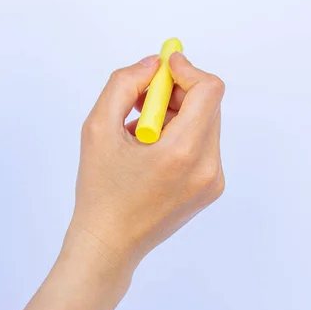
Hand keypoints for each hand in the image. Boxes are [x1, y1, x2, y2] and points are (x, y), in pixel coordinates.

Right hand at [66, 52, 225, 269]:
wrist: (109, 245)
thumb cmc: (99, 190)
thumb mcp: (97, 128)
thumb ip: (123, 84)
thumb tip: (152, 64)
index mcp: (182, 152)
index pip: (209, 90)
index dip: (186, 70)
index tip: (162, 68)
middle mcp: (207, 167)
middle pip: (208, 105)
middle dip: (176, 93)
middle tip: (142, 100)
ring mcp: (213, 181)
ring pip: (205, 124)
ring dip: (175, 116)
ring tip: (139, 136)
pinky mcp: (211, 189)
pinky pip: (203, 145)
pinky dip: (180, 137)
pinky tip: (151, 154)